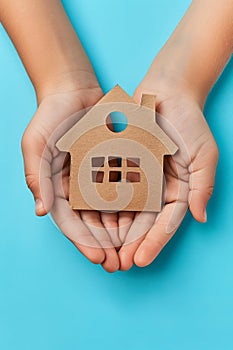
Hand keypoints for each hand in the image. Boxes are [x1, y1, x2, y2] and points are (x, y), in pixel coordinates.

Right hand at [21, 76, 121, 271]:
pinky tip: (143, 221)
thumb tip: (41, 211)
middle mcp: (79, 187)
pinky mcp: (114, 165)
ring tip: (134, 251)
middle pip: (93, 223)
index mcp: (58, 187)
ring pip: (112, 211)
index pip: (71, 222)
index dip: (84, 241)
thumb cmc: (50, 117)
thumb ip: (37, 176)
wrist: (73, 90)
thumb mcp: (36, 145)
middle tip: (120, 264)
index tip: (99, 257)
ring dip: (121, 233)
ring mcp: (97, 177)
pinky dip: (133, 206)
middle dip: (106, 245)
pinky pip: (126, 188)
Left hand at [118, 82, 218, 268]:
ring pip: (123, 211)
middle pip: (142, 223)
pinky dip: (101, 204)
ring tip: (103, 252)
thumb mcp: (204, 155)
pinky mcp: (120, 165)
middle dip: (130, 245)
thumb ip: (202, 187)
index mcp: (176, 191)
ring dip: (113, 232)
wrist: (166, 93)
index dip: (154, 243)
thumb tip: (200, 218)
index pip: (165, 223)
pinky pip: (109, 187)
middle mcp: (155, 189)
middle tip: (117, 266)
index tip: (141, 261)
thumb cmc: (189, 122)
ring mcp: (137, 178)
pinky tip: (92, 222)